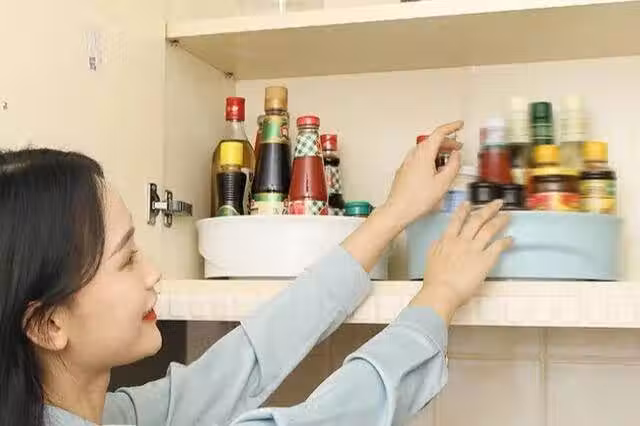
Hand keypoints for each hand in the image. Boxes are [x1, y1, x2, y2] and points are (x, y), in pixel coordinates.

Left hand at [383, 120, 462, 227]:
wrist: (398, 210)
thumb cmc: (418, 199)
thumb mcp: (444, 182)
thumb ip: (453, 165)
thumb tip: (456, 155)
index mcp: (424, 154)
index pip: (439, 133)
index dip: (451, 127)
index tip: (460, 125)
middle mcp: (413, 154)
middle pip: (432, 141)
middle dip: (447, 142)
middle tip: (458, 148)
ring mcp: (407, 162)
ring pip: (425, 150)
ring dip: (439, 151)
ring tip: (449, 160)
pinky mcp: (405, 170)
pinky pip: (419, 158)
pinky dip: (430, 158)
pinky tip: (436, 169)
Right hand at [411, 200, 512, 322]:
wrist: (442, 291)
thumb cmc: (434, 278)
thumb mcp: (431, 256)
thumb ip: (438, 245)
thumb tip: (441, 239)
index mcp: (448, 239)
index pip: (457, 220)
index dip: (464, 210)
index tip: (469, 203)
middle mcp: (462, 240)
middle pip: (477, 220)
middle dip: (488, 209)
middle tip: (497, 203)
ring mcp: (475, 249)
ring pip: (489, 229)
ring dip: (500, 220)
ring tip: (507, 216)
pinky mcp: (486, 260)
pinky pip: (498, 247)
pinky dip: (505, 241)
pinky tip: (510, 239)